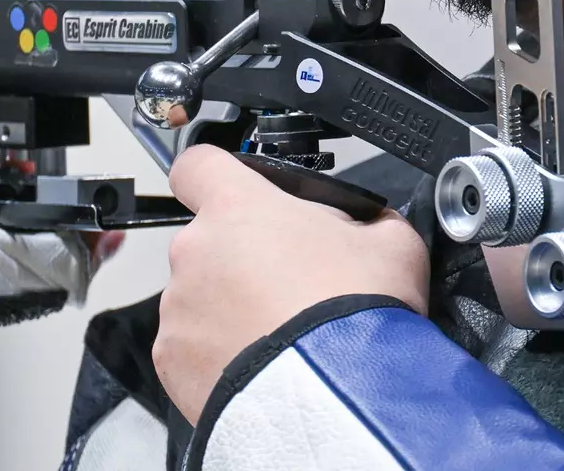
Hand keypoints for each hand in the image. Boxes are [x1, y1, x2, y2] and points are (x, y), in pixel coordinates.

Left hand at [154, 144, 430, 423]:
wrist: (338, 397)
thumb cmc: (357, 313)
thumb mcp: (391, 241)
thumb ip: (366, 218)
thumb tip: (367, 224)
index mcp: (239, 208)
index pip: (199, 165)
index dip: (218, 176)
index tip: (239, 194)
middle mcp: (196, 251)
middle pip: (210, 240)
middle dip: (244, 257)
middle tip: (291, 286)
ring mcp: (179, 309)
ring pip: (201, 297)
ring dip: (231, 309)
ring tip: (281, 336)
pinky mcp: (172, 362)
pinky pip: (193, 348)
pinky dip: (219, 355)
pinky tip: (263, 365)